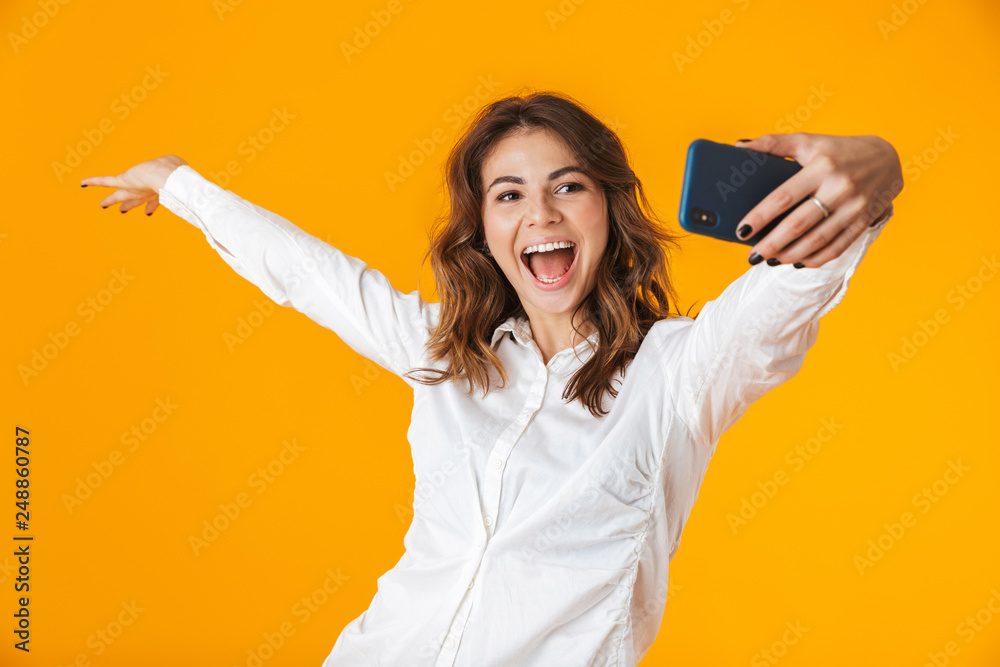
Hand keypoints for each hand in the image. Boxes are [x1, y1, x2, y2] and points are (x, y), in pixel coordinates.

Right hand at [79, 155, 188, 214]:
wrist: (167, 177)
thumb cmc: (174, 170)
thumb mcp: (176, 167)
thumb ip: (175, 166)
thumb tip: (177, 164)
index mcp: (158, 190)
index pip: (153, 200)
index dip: (151, 205)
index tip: (148, 212)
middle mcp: (145, 192)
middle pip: (135, 200)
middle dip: (129, 205)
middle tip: (122, 211)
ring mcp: (134, 188)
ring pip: (120, 196)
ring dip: (111, 200)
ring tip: (103, 205)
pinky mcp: (123, 182)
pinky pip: (105, 181)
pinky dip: (93, 181)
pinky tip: (82, 184)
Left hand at [732, 133, 902, 267]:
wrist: (887, 158)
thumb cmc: (838, 151)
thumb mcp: (808, 141)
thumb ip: (773, 143)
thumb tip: (739, 147)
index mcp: (821, 167)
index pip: (783, 196)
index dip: (760, 216)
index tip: (742, 231)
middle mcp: (839, 188)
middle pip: (798, 224)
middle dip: (772, 244)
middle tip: (752, 255)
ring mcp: (853, 207)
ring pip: (817, 240)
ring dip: (790, 255)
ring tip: (770, 261)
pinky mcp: (863, 222)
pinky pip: (837, 247)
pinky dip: (815, 259)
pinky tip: (797, 262)